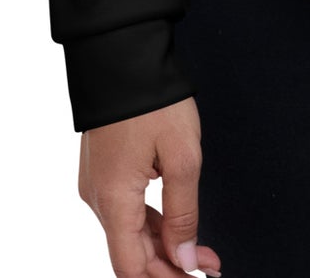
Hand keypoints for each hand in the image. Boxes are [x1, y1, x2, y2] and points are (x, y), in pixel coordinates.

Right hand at [77, 96, 220, 277]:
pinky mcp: (104, 172)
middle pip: (131, 254)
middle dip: (171, 265)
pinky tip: (178, 227)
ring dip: (165, 246)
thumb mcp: (182, 156)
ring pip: (130, 234)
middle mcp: (98, 198)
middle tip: (211, 265)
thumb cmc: (153, 100)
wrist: (123, 53)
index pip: (131, 267)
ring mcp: (98, 184)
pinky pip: (126, 211)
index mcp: (112, 199)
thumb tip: (185, 260)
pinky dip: (152, 224)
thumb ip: (183, 214)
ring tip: (204, 252)